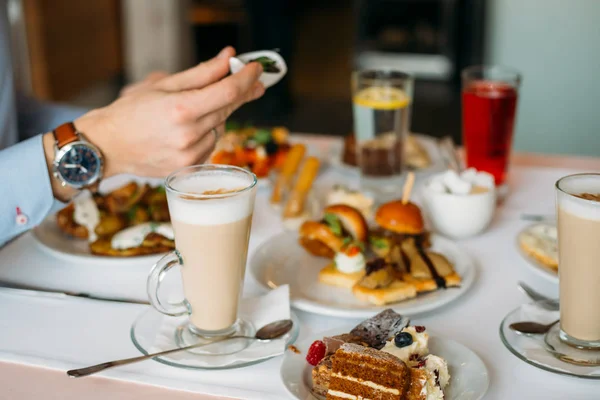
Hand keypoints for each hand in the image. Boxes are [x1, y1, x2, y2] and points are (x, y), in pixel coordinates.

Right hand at [75, 47, 263, 177]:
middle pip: (228, 109)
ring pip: (221, 127)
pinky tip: (189, 130)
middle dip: (241, 92)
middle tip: (252, 80)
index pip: (228, 92)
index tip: (256, 68)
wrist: (109, 146)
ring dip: (218, 114)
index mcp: (181, 109)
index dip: (246, 78)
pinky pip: (212, 144)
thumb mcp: (164, 85)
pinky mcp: (190, 169)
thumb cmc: (131, 112)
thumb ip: (201, 73)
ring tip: (195, 109)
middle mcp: (188, 135)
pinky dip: (208, 133)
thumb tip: (228, 58)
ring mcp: (190, 155)